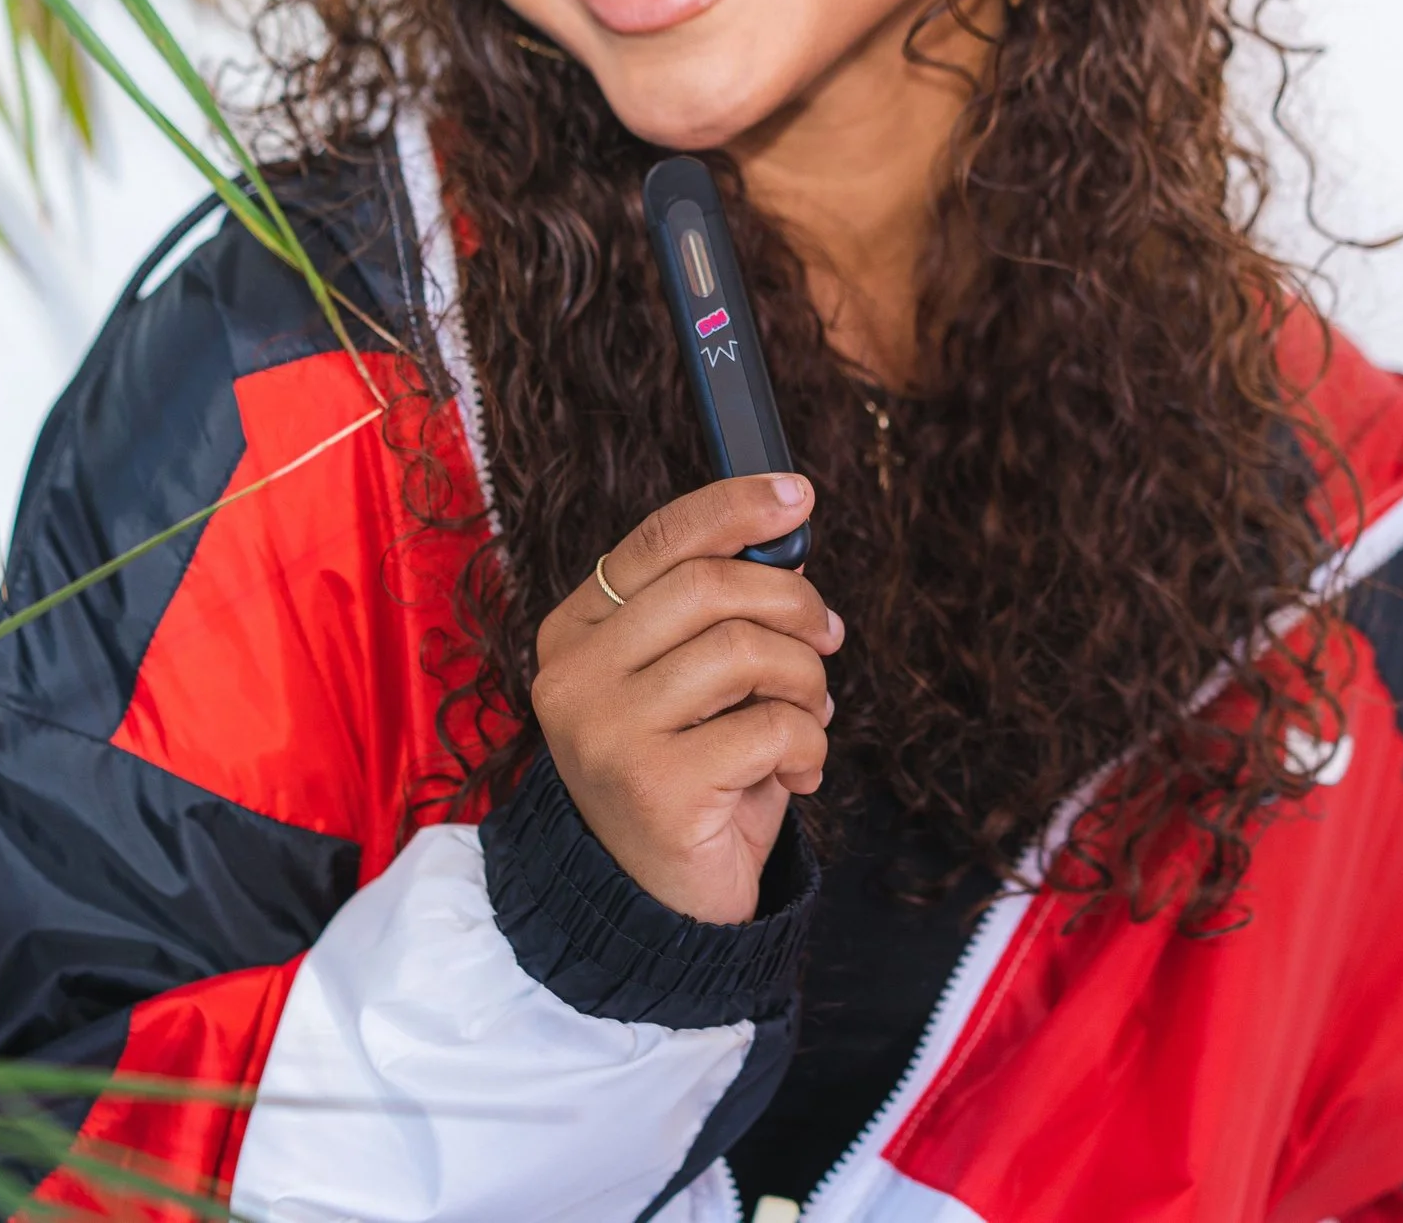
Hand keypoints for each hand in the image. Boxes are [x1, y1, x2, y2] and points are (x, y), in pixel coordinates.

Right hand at [532, 474, 839, 924]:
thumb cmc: (688, 776)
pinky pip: (770, 727)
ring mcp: (607, 732)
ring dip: (806, 682)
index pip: (657, 542)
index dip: (734, 507)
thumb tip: (785, 537)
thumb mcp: (693, 682)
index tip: (798, 496)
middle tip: (828, 639)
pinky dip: (808, 745)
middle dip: (792, 603)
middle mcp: (574, 677)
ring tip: (810, 719)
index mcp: (574, 634)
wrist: (659, 906)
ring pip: (745, 650)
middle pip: (709, 586)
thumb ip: (718, 613)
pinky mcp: (655, 788)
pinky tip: (798, 774)